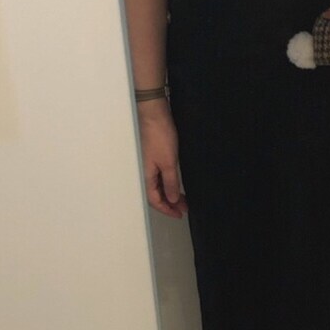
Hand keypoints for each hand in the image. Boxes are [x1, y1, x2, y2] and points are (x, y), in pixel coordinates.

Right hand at [137, 101, 187, 218]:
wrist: (155, 114)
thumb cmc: (159, 136)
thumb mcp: (168, 163)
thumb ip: (170, 183)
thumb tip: (171, 199)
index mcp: (146, 176)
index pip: (155, 200)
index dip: (167, 209)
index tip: (179, 214)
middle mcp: (146, 172)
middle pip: (156, 194)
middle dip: (170, 203)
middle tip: (184, 208)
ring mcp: (149, 164)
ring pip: (159, 185)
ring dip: (170, 193)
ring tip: (183, 198)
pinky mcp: (155, 156)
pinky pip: (160, 175)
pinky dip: (169, 182)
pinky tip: (176, 183)